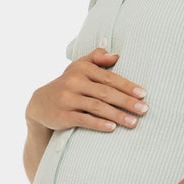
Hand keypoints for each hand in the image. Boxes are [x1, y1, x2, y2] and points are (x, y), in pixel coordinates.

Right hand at [25, 47, 148, 133]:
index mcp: (81, 68)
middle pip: (106, 93)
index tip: (143, 94)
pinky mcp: (62, 115)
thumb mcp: (78, 67)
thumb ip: (96, 58)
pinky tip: (112, 128)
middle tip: (144, 109)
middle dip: (127, 102)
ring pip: (97, 107)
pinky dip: (99, 124)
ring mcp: (68, 99)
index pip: (109, 78)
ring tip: (134, 122)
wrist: (40, 104)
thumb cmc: (67, 85)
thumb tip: (116, 55)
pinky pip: (84, 120)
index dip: (128, 86)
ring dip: (118, 115)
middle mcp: (74, 82)